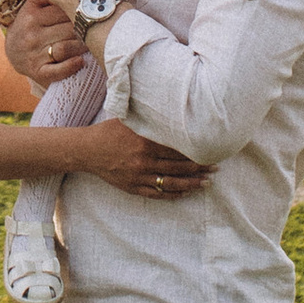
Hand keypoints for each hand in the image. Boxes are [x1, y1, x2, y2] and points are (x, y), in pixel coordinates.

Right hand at [4, 0, 89, 87]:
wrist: (12, 52)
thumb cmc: (30, 26)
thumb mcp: (32, 7)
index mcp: (31, 14)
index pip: (63, 11)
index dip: (80, 12)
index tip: (92, 13)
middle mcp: (31, 34)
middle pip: (67, 29)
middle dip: (85, 30)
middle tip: (98, 30)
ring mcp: (34, 54)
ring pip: (65, 48)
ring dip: (82, 47)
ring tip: (91, 44)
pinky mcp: (38, 72)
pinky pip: (57, 70)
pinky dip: (71, 66)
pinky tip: (81, 61)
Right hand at [79, 119, 208, 197]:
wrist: (87, 150)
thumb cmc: (109, 131)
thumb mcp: (129, 120)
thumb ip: (149, 118)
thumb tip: (170, 108)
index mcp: (145, 143)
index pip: (177, 149)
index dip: (196, 151)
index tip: (212, 150)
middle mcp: (144, 161)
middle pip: (179, 167)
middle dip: (200, 168)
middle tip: (216, 167)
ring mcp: (139, 177)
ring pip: (171, 183)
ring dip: (191, 184)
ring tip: (207, 183)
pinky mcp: (134, 187)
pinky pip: (158, 194)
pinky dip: (173, 194)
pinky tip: (186, 192)